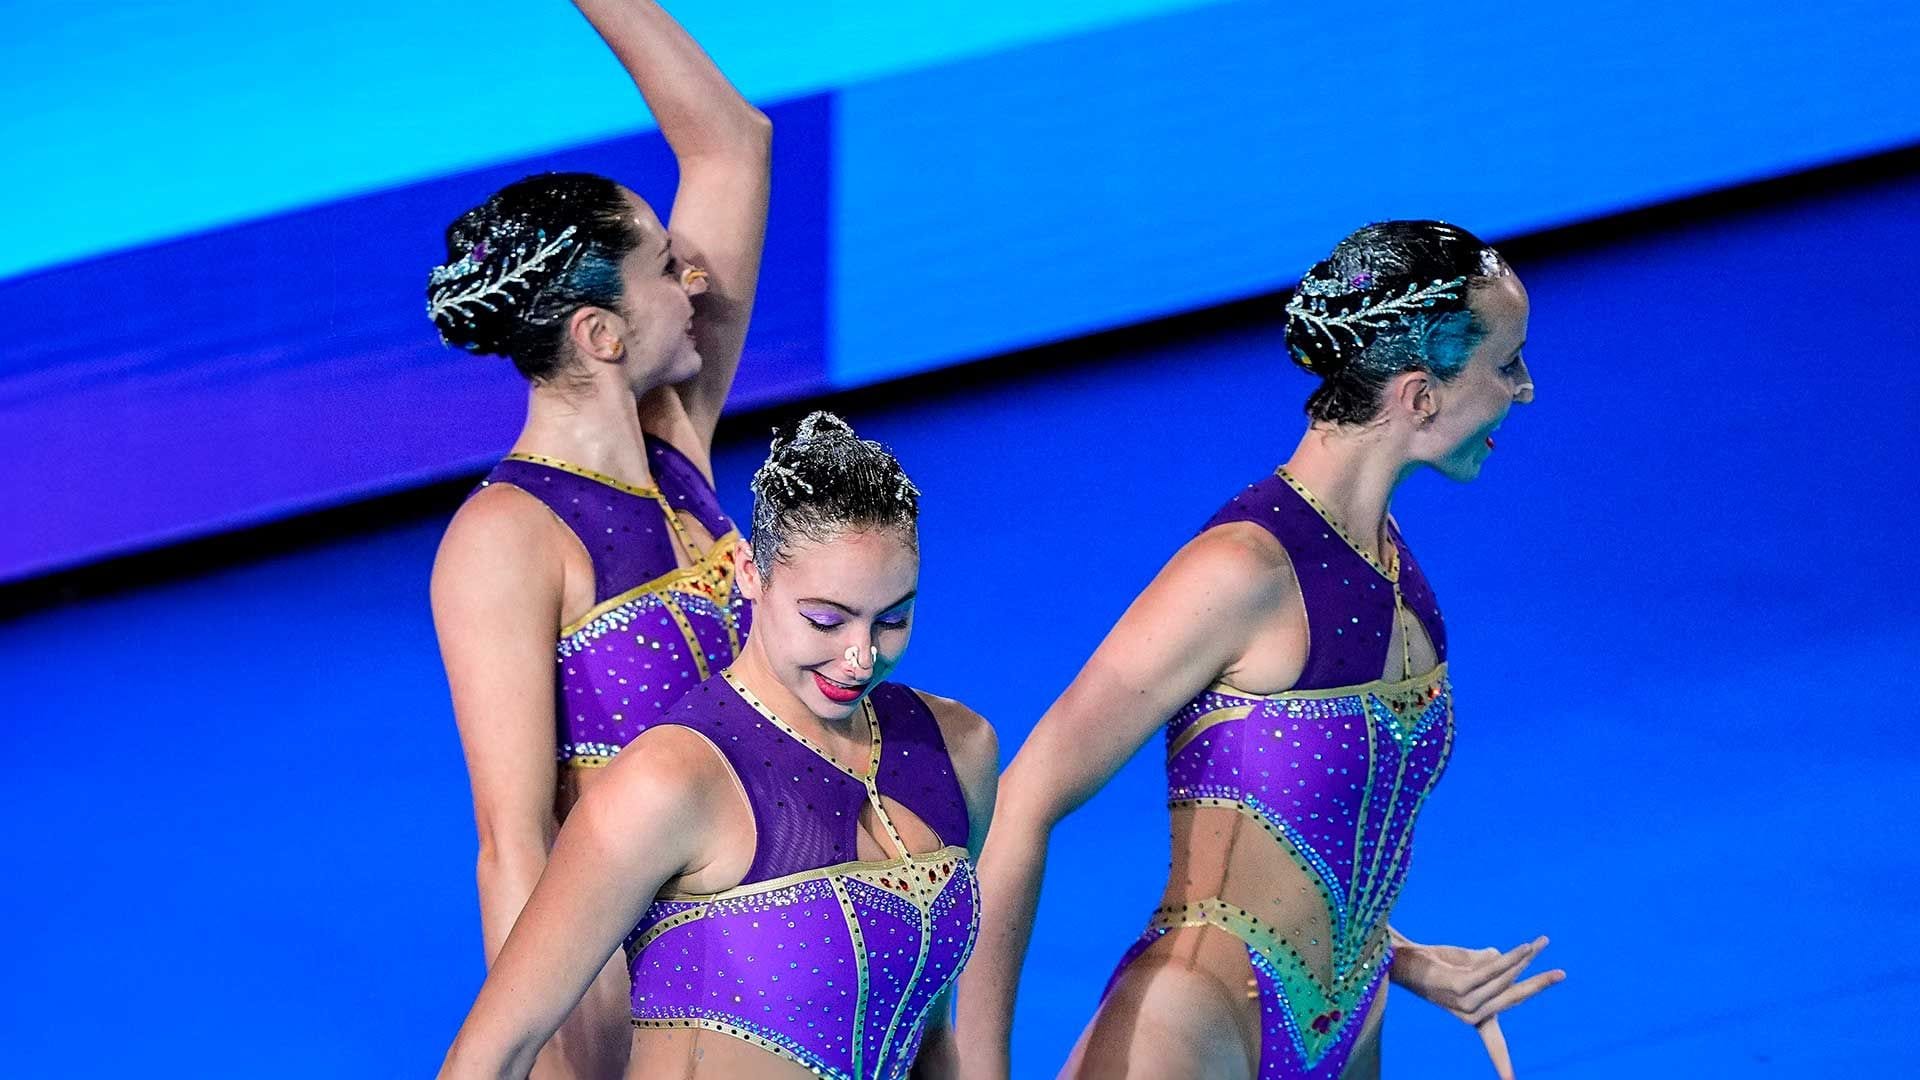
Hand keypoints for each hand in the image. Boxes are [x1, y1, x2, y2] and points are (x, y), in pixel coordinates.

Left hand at [1390, 935, 1563, 1077]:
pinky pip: (1492, 971)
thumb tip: (1509, 958)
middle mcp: (1470, 1014)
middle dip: (1540, 984)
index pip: (1494, 1043)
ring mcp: (1464, 1003)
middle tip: (1563, 974)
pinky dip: (1510, 958)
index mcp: (1473, 1016)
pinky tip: (1524, 947)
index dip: (1503, 1062)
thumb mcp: (1469, 965)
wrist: (1402, 955)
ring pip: (1504, 980)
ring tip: (1541, 943)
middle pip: (1514, 1000)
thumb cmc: (1435, 962)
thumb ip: (1493, 965)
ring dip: (1524, 959)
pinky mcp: (1459, 987)